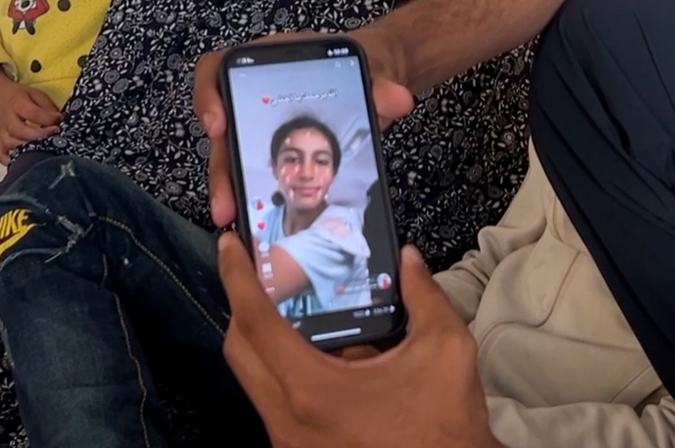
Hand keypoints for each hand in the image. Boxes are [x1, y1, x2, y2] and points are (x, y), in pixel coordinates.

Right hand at [0, 66, 60, 163]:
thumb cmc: (17, 96)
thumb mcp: (34, 93)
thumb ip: (47, 106)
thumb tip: (59, 119)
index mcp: (17, 104)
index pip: (33, 113)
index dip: (48, 119)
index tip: (59, 123)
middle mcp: (7, 120)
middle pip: (21, 131)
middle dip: (39, 136)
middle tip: (54, 136)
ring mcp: (0, 132)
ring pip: (11, 145)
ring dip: (27, 149)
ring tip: (42, 149)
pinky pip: (1, 155)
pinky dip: (11, 160)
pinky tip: (24, 160)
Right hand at [193, 30, 413, 228]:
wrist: (376, 80)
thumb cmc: (363, 66)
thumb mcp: (373, 70)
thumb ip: (382, 83)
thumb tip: (397, 98)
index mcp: (267, 62)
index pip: (219, 68)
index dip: (208, 94)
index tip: (218, 124)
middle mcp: (253, 92)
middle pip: (222, 126)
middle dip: (221, 166)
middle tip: (226, 202)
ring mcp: (260, 121)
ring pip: (232, 153)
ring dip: (229, 186)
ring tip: (233, 217)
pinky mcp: (273, 145)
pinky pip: (252, 166)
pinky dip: (250, 189)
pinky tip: (254, 214)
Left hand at [218, 236, 502, 447]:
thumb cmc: (443, 430)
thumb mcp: (444, 353)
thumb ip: (425, 298)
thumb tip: (409, 262)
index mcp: (312, 390)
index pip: (255, 323)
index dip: (238, 277)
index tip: (230, 246)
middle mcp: (287, 420)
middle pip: (240, 351)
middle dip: (243, 306)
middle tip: (259, 273)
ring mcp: (289, 442)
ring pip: (254, 380)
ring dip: (265, 341)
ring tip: (293, 308)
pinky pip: (276, 403)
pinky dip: (286, 371)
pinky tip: (324, 356)